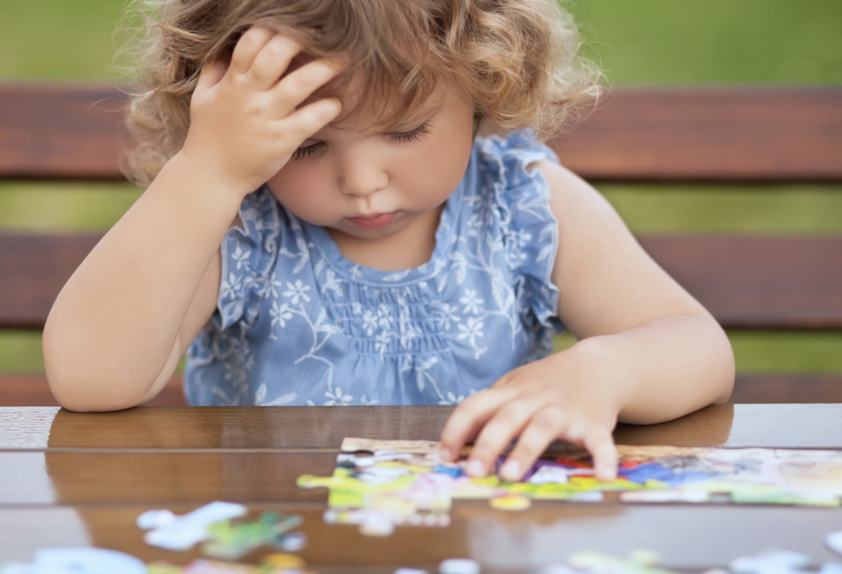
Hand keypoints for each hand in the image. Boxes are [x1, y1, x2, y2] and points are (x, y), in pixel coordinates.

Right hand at [180, 26, 344, 195]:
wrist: (211, 177)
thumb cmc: (208, 137)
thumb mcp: (203, 98)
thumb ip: (215, 71)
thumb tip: (226, 49)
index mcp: (232, 82)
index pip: (252, 42)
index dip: (274, 28)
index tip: (295, 25)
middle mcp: (249, 96)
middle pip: (276, 55)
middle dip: (301, 39)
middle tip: (325, 35)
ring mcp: (266, 118)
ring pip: (298, 84)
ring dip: (324, 68)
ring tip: (344, 60)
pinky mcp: (282, 140)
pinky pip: (309, 120)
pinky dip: (326, 109)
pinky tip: (337, 103)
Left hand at [439, 339, 625, 481]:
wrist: (597, 366)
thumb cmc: (546, 383)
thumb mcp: (513, 388)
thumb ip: (488, 411)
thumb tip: (457, 440)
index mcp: (510, 392)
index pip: (475, 406)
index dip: (457, 430)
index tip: (446, 456)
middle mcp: (534, 399)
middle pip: (507, 418)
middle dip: (488, 444)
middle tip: (473, 472)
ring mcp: (564, 410)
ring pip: (542, 427)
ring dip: (526, 450)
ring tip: (511, 476)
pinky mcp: (593, 422)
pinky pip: (599, 440)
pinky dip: (603, 456)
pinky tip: (604, 475)